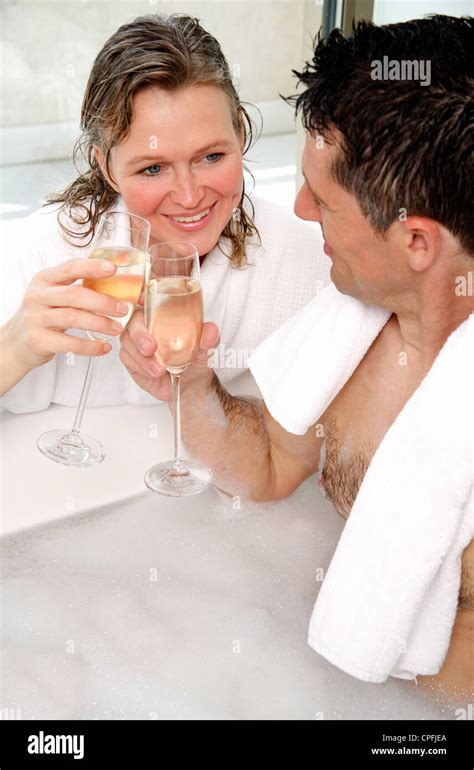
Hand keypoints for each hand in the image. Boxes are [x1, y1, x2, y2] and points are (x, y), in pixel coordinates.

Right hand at [4, 258, 129, 371]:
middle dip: (102, 302)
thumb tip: (116, 286)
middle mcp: (37, 296)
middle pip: (74, 295)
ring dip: (99, 323)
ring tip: (116, 328)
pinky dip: (90, 346)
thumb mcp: (53, 296)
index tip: (113, 268)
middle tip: (122, 309)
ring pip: (72, 318)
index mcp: (44, 280)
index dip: (92, 267)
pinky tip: (104, 347)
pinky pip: (69, 344)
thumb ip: (76, 290)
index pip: (69, 268)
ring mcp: (35, 319)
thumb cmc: (43, 316)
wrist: (16, 342)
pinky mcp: (37, 340)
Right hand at [119, 308, 219, 401]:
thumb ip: (209, 338)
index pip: (147, 299)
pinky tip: (153, 373)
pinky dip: (140, 366)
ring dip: (142, 357)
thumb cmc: (195, 359)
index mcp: (162, 314)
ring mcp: (135, 341)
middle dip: (139, 335)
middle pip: (133, 321)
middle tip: (150, 348)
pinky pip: (128, 359)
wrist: (190, 383)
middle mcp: (146, 325)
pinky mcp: (131, 358)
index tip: (143, 301)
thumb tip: (211, 330)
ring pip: (128, 342)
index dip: (140, 296)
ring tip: (159, 369)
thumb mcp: (206, 349)